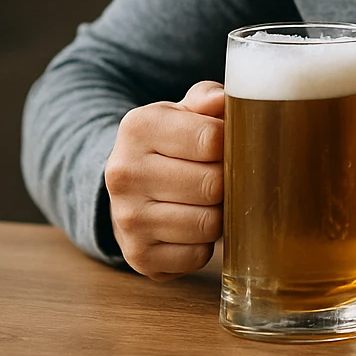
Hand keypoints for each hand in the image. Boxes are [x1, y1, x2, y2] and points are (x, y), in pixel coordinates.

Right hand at [103, 81, 225, 280]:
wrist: (129, 185)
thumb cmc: (173, 142)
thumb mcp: (185, 111)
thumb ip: (208, 98)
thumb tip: (225, 99)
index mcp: (139, 127)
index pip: (213, 140)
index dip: (232, 145)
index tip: (227, 147)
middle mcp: (124, 173)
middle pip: (212, 184)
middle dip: (227, 182)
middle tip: (220, 177)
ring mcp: (127, 218)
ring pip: (208, 224)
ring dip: (219, 215)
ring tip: (206, 201)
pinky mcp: (138, 256)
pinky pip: (198, 256)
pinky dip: (204, 245)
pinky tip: (191, 226)